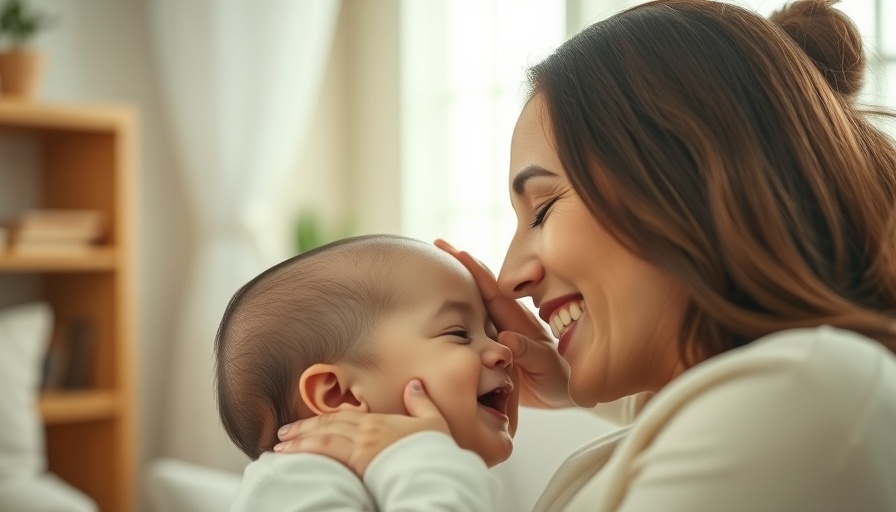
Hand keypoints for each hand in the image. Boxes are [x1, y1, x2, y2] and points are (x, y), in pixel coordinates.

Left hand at [273, 380, 449, 476]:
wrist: (439, 466)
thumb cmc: (436, 450)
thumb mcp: (434, 422)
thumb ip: (422, 403)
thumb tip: (414, 384)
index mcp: (383, 421)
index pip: (346, 417)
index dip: (324, 418)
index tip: (308, 423)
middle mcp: (369, 429)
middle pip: (330, 424)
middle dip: (304, 427)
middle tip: (284, 432)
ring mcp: (363, 442)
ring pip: (323, 434)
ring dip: (299, 438)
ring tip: (280, 444)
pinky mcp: (359, 457)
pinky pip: (325, 449)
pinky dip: (304, 448)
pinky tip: (290, 452)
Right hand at [435, 239, 571, 407]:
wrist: (560, 394)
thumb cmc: (558, 379)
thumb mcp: (546, 365)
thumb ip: (529, 352)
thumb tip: (506, 338)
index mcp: (517, 321)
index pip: (493, 290)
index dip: (476, 271)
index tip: (458, 252)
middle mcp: (504, 321)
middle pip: (478, 289)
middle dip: (460, 266)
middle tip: (439, 244)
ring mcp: (495, 333)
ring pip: (471, 305)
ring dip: (454, 286)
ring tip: (434, 266)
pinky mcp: (489, 349)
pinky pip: (468, 329)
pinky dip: (453, 315)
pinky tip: (438, 309)